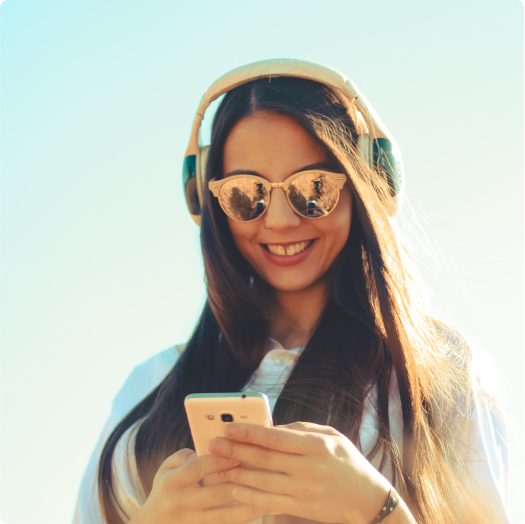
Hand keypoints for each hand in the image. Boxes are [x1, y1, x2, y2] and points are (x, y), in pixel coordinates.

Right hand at [130, 448, 269, 523]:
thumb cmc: (164, 491)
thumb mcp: (164, 469)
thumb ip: (182, 455)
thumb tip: (203, 451)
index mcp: (172, 482)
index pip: (199, 469)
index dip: (219, 460)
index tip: (239, 452)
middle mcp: (181, 504)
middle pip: (217, 493)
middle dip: (241, 481)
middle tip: (264, 471)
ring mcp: (191, 523)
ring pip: (225, 516)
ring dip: (249, 506)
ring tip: (270, 497)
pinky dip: (242, 520)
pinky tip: (259, 512)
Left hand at [209, 422, 392, 523]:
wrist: (370, 499)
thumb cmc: (348, 461)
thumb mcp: (331, 435)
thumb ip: (300, 429)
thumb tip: (270, 428)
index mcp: (316, 445)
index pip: (275, 437)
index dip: (249, 432)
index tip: (229, 427)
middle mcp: (309, 468)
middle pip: (265, 459)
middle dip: (236, 451)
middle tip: (214, 444)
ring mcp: (306, 491)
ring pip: (263, 482)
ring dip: (237, 473)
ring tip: (218, 465)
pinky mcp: (303, 508)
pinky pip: (271, 502)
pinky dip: (250, 496)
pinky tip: (234, 488)